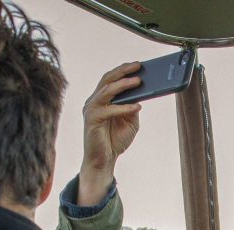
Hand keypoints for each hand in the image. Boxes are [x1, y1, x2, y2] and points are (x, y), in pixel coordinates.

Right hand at [78, 63, 143, 204]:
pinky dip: (124, 107)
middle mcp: (94, 101)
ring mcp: (91, 109)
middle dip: (123, 71)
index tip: (138, 64)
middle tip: (138, 66)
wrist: (103, 161)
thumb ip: (133, 108)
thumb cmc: (115, 141)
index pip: (111, 79)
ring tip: (138, 81)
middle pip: (107, 79)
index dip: (123, 70)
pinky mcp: (92, 120)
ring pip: (106, 90)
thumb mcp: (130, 122)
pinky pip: (110, 110)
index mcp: (101, 99)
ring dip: (123, 85)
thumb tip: (142, 94)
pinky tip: (137, 106)